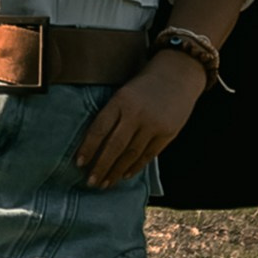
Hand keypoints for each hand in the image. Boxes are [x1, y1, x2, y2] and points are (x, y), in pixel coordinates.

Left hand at [72, 48, 205, 187]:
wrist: (179, 73)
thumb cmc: (145, 84)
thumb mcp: (124, 92)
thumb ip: (112, 114)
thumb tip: (94, 144)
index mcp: (121, 100)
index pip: (100, 128)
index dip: (88, 148)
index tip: (79, 163)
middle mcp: (137, 113)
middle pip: (115, 146)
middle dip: (101, 166)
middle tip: (91, 182)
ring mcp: (154, 124)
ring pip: (131, 154)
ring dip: (116, 171)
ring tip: (105, 183)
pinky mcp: (168, 133)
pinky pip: (148, 155)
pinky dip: (135, 167)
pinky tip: (125, 175)